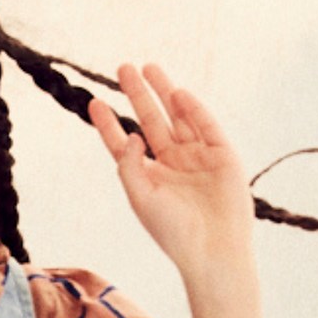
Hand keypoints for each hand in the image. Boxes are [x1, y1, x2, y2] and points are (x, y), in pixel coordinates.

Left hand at [86, 61, 256, 274]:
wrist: (213, 250)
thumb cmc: (173, 232)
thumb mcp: (141, 199)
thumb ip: (129, 166)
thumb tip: (130, 134)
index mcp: (149, 178)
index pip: (124, 145)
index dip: (109, 124)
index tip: (95, 102)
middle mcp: (172, 164)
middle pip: (150, 122)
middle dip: (137, 95)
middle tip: (123, 68)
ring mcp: (197, 157)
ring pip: (177, 117)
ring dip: (163, 92)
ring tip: (147, 67)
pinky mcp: (222, 155)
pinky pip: (206, 125)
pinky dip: (193, 109)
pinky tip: (177, 93)